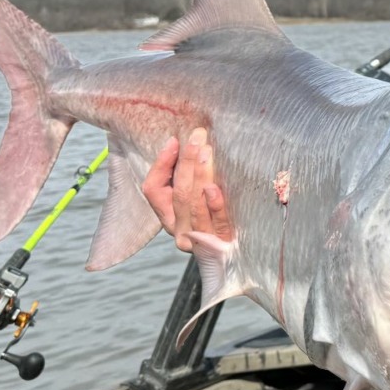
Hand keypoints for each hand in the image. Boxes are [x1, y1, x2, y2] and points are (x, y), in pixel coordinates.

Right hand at [141, 128, 234, 251]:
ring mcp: (200, 240)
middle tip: (198, 137)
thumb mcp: (190, 192)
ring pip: (195, 205)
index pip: (153, 190)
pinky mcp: (222, 243)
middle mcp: (179, 230)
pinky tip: (214, 188)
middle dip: (188, 162)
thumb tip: (174, 142)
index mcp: (167, 216)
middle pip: (179, 194)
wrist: (236, 252)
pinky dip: (215, 205)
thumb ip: (177, 170)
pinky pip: (218, 223)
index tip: (177, 140)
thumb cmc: (212, 212)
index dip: (163, 164)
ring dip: (200, 176)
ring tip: (206, 152)